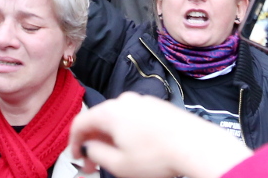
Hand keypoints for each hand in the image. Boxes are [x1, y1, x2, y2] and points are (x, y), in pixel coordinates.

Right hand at [70, 92, 251, 177]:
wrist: (194, 144)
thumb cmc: (157, 156)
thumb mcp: (118, 164)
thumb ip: (95, 154)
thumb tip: (89, 147)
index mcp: (110, 112)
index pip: (80, 122)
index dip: (73, 142)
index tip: (76, 157)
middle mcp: (124, 101)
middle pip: (99, 120)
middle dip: (93, 143)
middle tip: (93, 165)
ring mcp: (143, 101)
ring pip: (117, 119)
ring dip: (111, 138)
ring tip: (117, 158)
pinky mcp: (157, 106)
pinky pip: (134, 117)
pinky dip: (128, 132)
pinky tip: (135, 148)